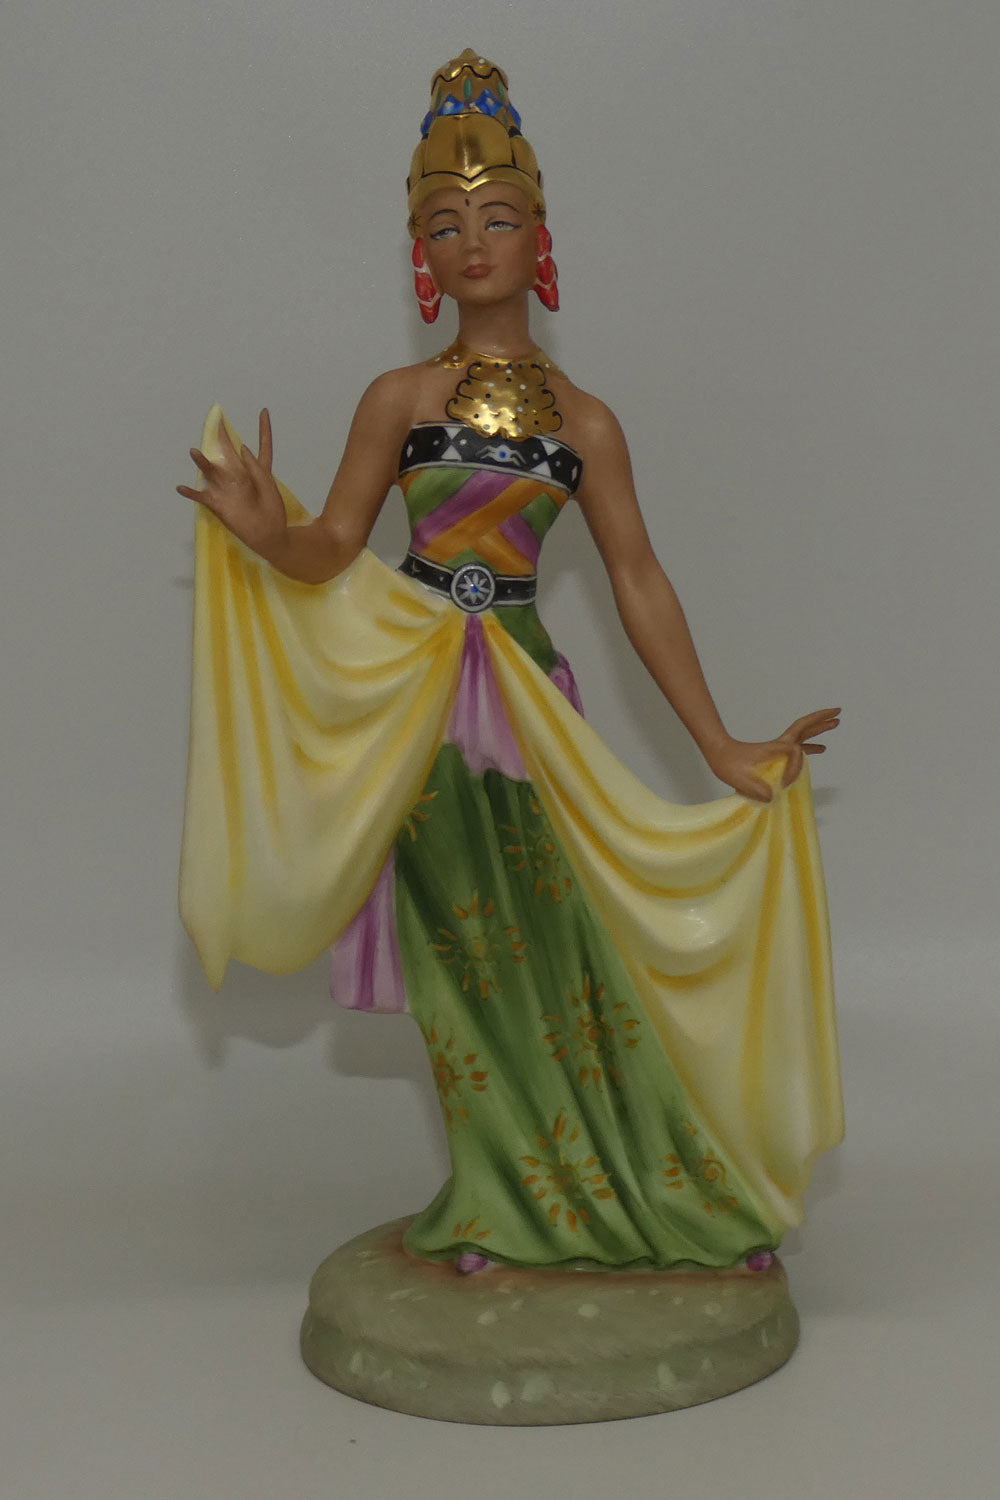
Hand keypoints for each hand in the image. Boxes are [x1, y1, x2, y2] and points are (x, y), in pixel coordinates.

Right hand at [177, 409, 286, 559]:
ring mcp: (228, 489)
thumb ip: (256, 468)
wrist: (269, 536)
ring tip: (194, 452)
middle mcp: (240, 476)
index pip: (263, 447)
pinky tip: (181, 488)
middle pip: (229, 452)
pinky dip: (191, 492)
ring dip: (202, 462)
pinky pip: (201, 496)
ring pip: (211, 471)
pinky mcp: (219, 504)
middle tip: (214, 420)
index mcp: (258, 471)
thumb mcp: (269, 487)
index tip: (264, 411)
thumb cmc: (272, 512)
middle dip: (222, 436)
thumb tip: (242, 448)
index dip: (264, 429)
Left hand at [704, 707, 840, 801]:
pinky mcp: (776, 753)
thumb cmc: (726, 763)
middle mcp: (779, 745)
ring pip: (803, 735)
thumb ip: (755, 789)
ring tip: (836, 723)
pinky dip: (811, 747)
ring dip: (819, 728)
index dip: (794, 770)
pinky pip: (799, 748)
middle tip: (838, 713)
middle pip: (804, 727)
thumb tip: (772, 797)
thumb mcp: (738, 778)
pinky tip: (821, 748)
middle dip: (821, 720)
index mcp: (774, 748)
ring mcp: (778, 748)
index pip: (795, 753)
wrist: (718, 753)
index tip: (782, 786)